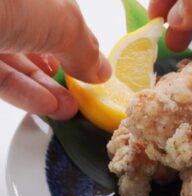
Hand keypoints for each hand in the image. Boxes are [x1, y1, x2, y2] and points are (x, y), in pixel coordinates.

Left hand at [0, 0, 110, 119]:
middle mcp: (9, 8)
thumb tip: (102, 71)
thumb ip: (85, 49)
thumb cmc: (9, 1)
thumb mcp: (64, 22)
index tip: (91, 69)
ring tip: (69, 110)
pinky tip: (47, 107)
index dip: (78, 42)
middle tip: (81, 95)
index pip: (59, 16)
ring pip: (17, 62)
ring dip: (46, 88)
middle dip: (63, 71)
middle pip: (39, 41)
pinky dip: (24, 93)